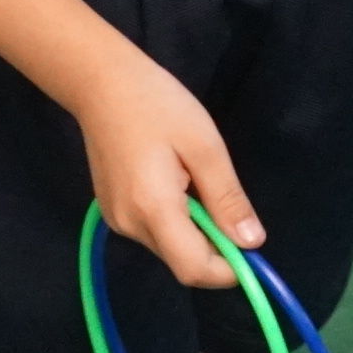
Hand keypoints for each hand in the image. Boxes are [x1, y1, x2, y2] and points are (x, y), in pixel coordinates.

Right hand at [76, 55, 260, 287]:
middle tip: (223, 198)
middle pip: (182, 262)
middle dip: (213, 246)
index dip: (229, 269)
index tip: (250, 245)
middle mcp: (129, 225)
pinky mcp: (111, 211)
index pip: (194, 269)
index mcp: (153, 209)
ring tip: (194, 181)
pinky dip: (175, 222)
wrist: (100, 83)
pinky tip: (175, 182)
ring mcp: (116, 220)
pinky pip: (153, 232)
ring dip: (194, 232)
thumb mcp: (204, 146)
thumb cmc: (157, 104)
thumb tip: (252, 243)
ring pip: (169, 248)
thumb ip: (227, 198)